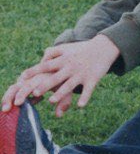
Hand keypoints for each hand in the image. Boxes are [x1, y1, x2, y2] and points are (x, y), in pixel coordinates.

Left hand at [2, 34, 119, 115]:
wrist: (103, 47)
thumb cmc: (82, 49)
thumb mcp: (66, 48)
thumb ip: (52, 53)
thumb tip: (40, 62)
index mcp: (63, 60)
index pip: (46, 65)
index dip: (34, 71)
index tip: (22, 77)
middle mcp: (71, 67)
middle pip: (56, 77)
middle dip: (45, 85)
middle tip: (34, 92)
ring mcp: (82, 74)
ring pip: (70, 85)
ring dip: (60, 93)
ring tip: (51, 101)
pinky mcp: (92, 79)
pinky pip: (88, 90)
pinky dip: (84, 98)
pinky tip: (80, 106)